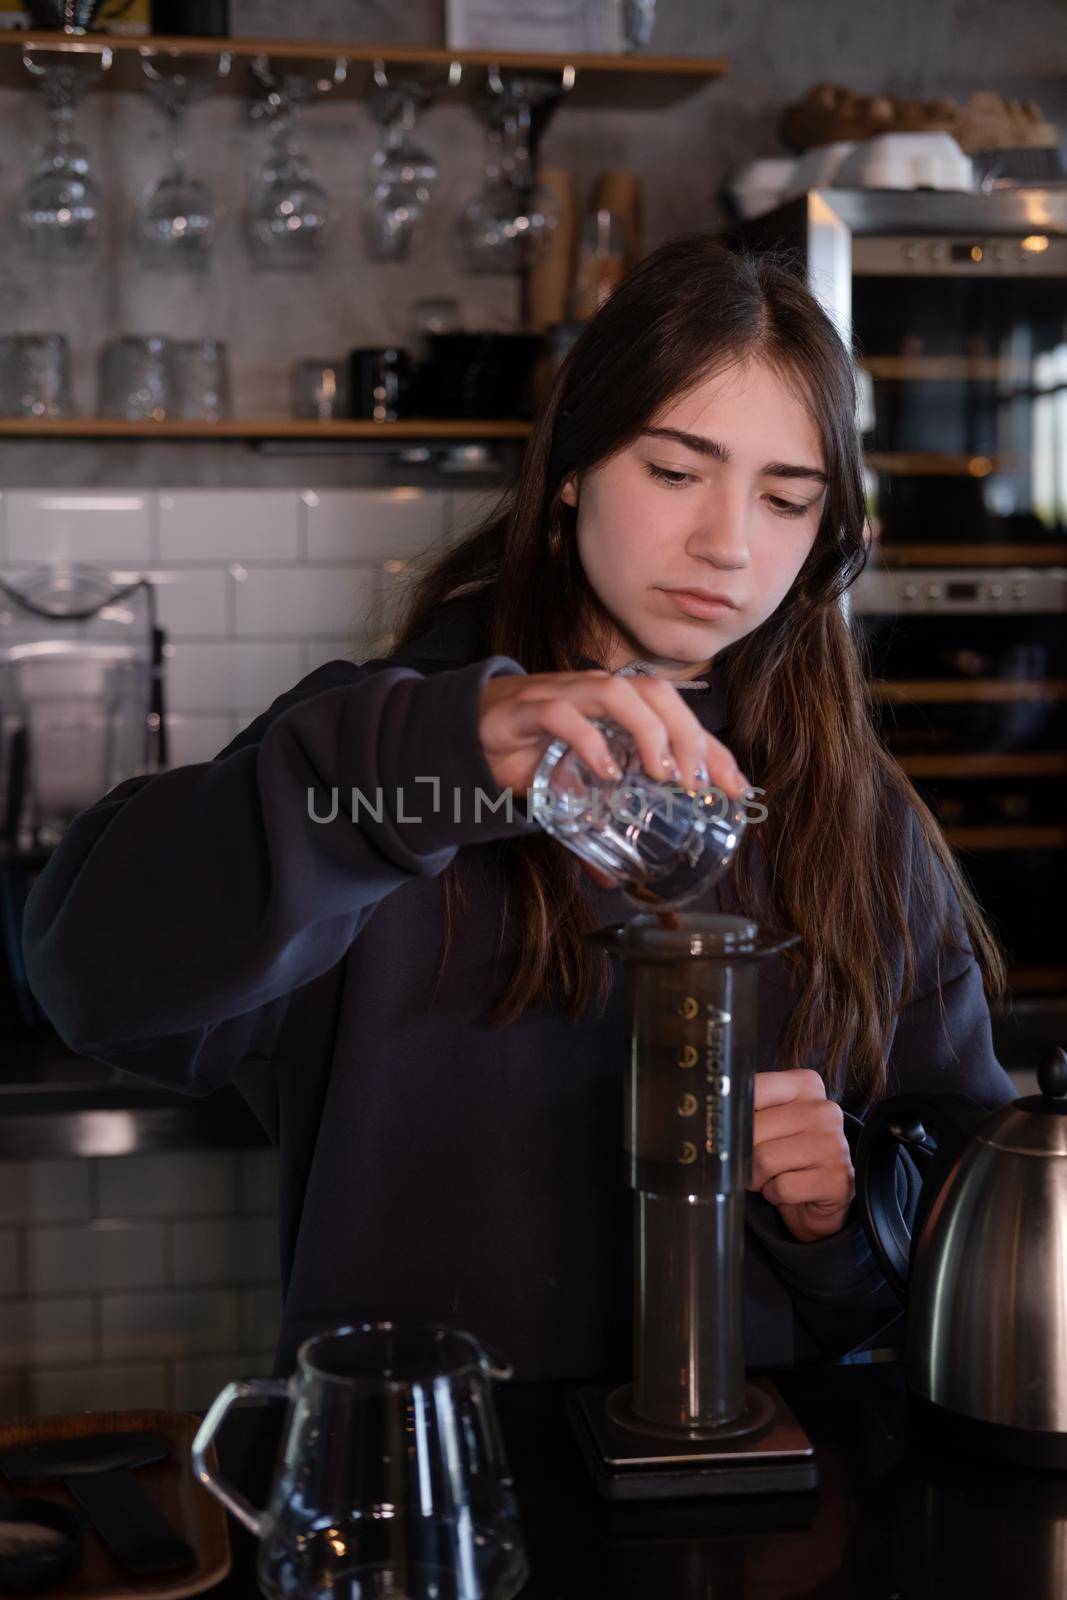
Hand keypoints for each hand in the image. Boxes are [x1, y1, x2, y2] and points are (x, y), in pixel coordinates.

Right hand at [478, 669, 747, 799]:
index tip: (736, 788)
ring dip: (649, 732)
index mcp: (615, 708)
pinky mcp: (527, 709)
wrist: (464, 730)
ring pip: (617, 693)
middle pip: (657, 693)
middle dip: (688, 734)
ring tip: (662, 774)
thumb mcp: (570, 788)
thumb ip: (592, 824)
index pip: (678, 716)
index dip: (712, 748)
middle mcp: (595, 694)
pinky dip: (589, 740)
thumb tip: (615, 878)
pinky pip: (562, 715)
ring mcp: (562, 696)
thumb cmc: (527, 750)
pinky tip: (605, 771)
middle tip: (697, 783)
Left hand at [748, 1069, 854, 1242]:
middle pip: (754, 1129)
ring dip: (759, 1177)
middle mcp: (824, 1110)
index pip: (753, 1088)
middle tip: (756, 1161)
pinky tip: (790, 1190)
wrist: (825, 1192)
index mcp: (806, 1085)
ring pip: (764, 1160)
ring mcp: (833, 1144)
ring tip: (772, 1176)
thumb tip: (716, 1117)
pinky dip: (776, 1195)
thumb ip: (749, 1108)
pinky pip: (782, 1188)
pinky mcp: (835, 1179)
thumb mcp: (772, 1119)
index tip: (735, 1128)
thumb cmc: (790, 1152)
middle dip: (745, 1154)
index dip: (734, 1116)